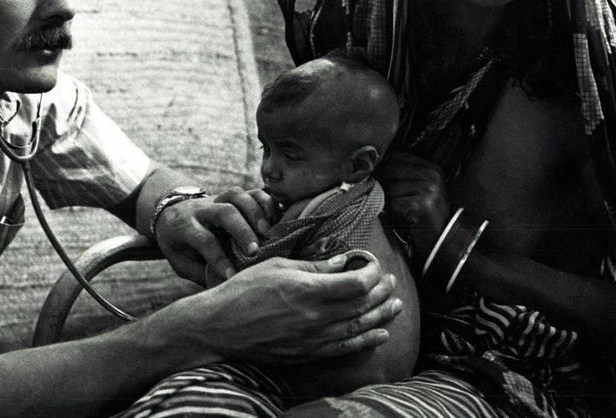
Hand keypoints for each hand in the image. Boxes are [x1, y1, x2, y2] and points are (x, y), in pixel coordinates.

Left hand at [155, 187, 277, 282]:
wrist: (171, 213)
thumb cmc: (178, 244)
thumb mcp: (180, 261)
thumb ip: (200, 272)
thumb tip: (226, 288)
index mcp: (185, 227)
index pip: (204, 240)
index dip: (219, 258)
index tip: (233, 276)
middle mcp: (202, 209)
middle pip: (224, 212)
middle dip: (242, 231)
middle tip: (255, 252)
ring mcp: (217, 199)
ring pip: (237, 196)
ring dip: (255, 212)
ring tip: (268, 233)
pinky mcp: (232, 196)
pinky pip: (251, 192)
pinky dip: (265, 202)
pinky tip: (275, 219)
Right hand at [195, 255, 402, 363]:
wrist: (220, 327)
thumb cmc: (244, 290)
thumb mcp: (277, 266)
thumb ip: (313, 266)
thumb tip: (342, 261)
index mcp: (308, 290)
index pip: (354, 283)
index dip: (371, 274)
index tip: (374, 265)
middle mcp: (316, 317)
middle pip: (361, 305)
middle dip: (381, 292)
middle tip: (392, 282)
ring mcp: (313, 339)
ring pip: (358, 328)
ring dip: (380, 316)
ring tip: (396, 306)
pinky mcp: (307, 354)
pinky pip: (345, 349)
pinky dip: (366, 341)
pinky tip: (380, 334)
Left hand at [377, 152, 450, 255]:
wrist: (442, 241)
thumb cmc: (423, 216)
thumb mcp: (417, 190)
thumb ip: (401, 177)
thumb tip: (370, 169)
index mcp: (431, 168)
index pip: (396, 157)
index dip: (382, 167)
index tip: (374, 178)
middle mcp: (432, 175)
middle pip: (390, 170)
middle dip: (380, 184)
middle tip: (378, 197)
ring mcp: (429, 189)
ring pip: (389, 188)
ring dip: (386, 202)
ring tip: (396, 211)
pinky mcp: (422, 205)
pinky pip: (393, 204)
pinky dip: (392, 214)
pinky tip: (402, 220)